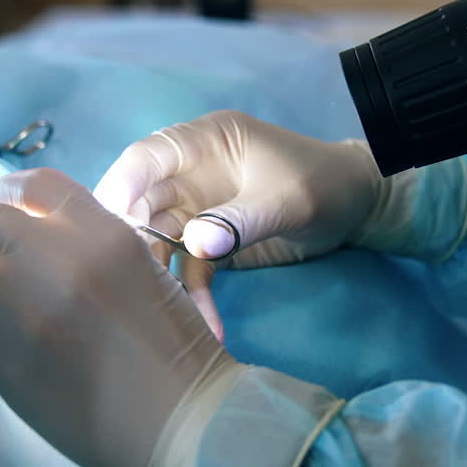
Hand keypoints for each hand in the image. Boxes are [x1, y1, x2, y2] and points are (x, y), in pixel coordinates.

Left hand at [0, 168, 238, 466]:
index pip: (35, 184)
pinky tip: (2, 355)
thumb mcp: (144, 270)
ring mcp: (24, 307)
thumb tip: (31, 238)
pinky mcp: (1, 357)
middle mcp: (58, 258)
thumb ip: (89, 245)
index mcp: (103, 232)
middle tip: (12, 282)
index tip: (16, 225)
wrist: (182, 419)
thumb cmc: (175, 348)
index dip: (16, 200)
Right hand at [95, 111, 381, 337]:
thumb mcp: (288, 200)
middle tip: (123, 276)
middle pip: (141, 203)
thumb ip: (242, 220)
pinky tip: (206, 325)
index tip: (109, 223)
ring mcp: (198, 209)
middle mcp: (191, 173)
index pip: (147, 157)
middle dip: (130, 239)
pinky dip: (194, 296)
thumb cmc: (324, 184)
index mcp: (205, 141)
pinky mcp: (212, 243)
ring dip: (157, 274)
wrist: (358, 208)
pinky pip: (190, 270)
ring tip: (156, 309)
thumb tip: (195, 244)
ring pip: (158, 241)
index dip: (122, 185)